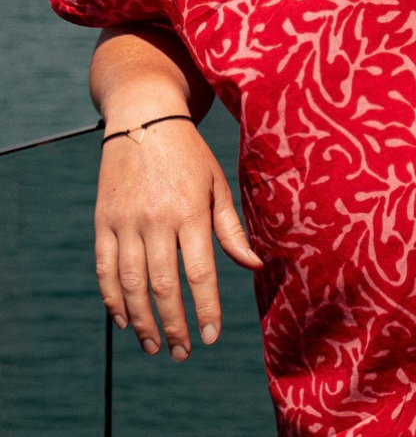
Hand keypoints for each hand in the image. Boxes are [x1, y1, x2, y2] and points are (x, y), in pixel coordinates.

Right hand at [94, 117, 262, 360]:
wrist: (145, 118)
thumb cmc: (190, 155)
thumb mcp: (217, 184)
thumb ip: (231, 229)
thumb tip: (255, 266)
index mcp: (191, 210)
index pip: (199, 272)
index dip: (206, 309)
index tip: (211, 337)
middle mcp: (157, 218)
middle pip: (164, 285)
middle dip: (174, 325)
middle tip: (184, 352)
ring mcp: (126, 221)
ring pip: (131, 284)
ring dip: (142, 321)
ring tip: (154, 346)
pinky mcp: (103, 221)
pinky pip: (104, 269)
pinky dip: (112, 299)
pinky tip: (124, 320)